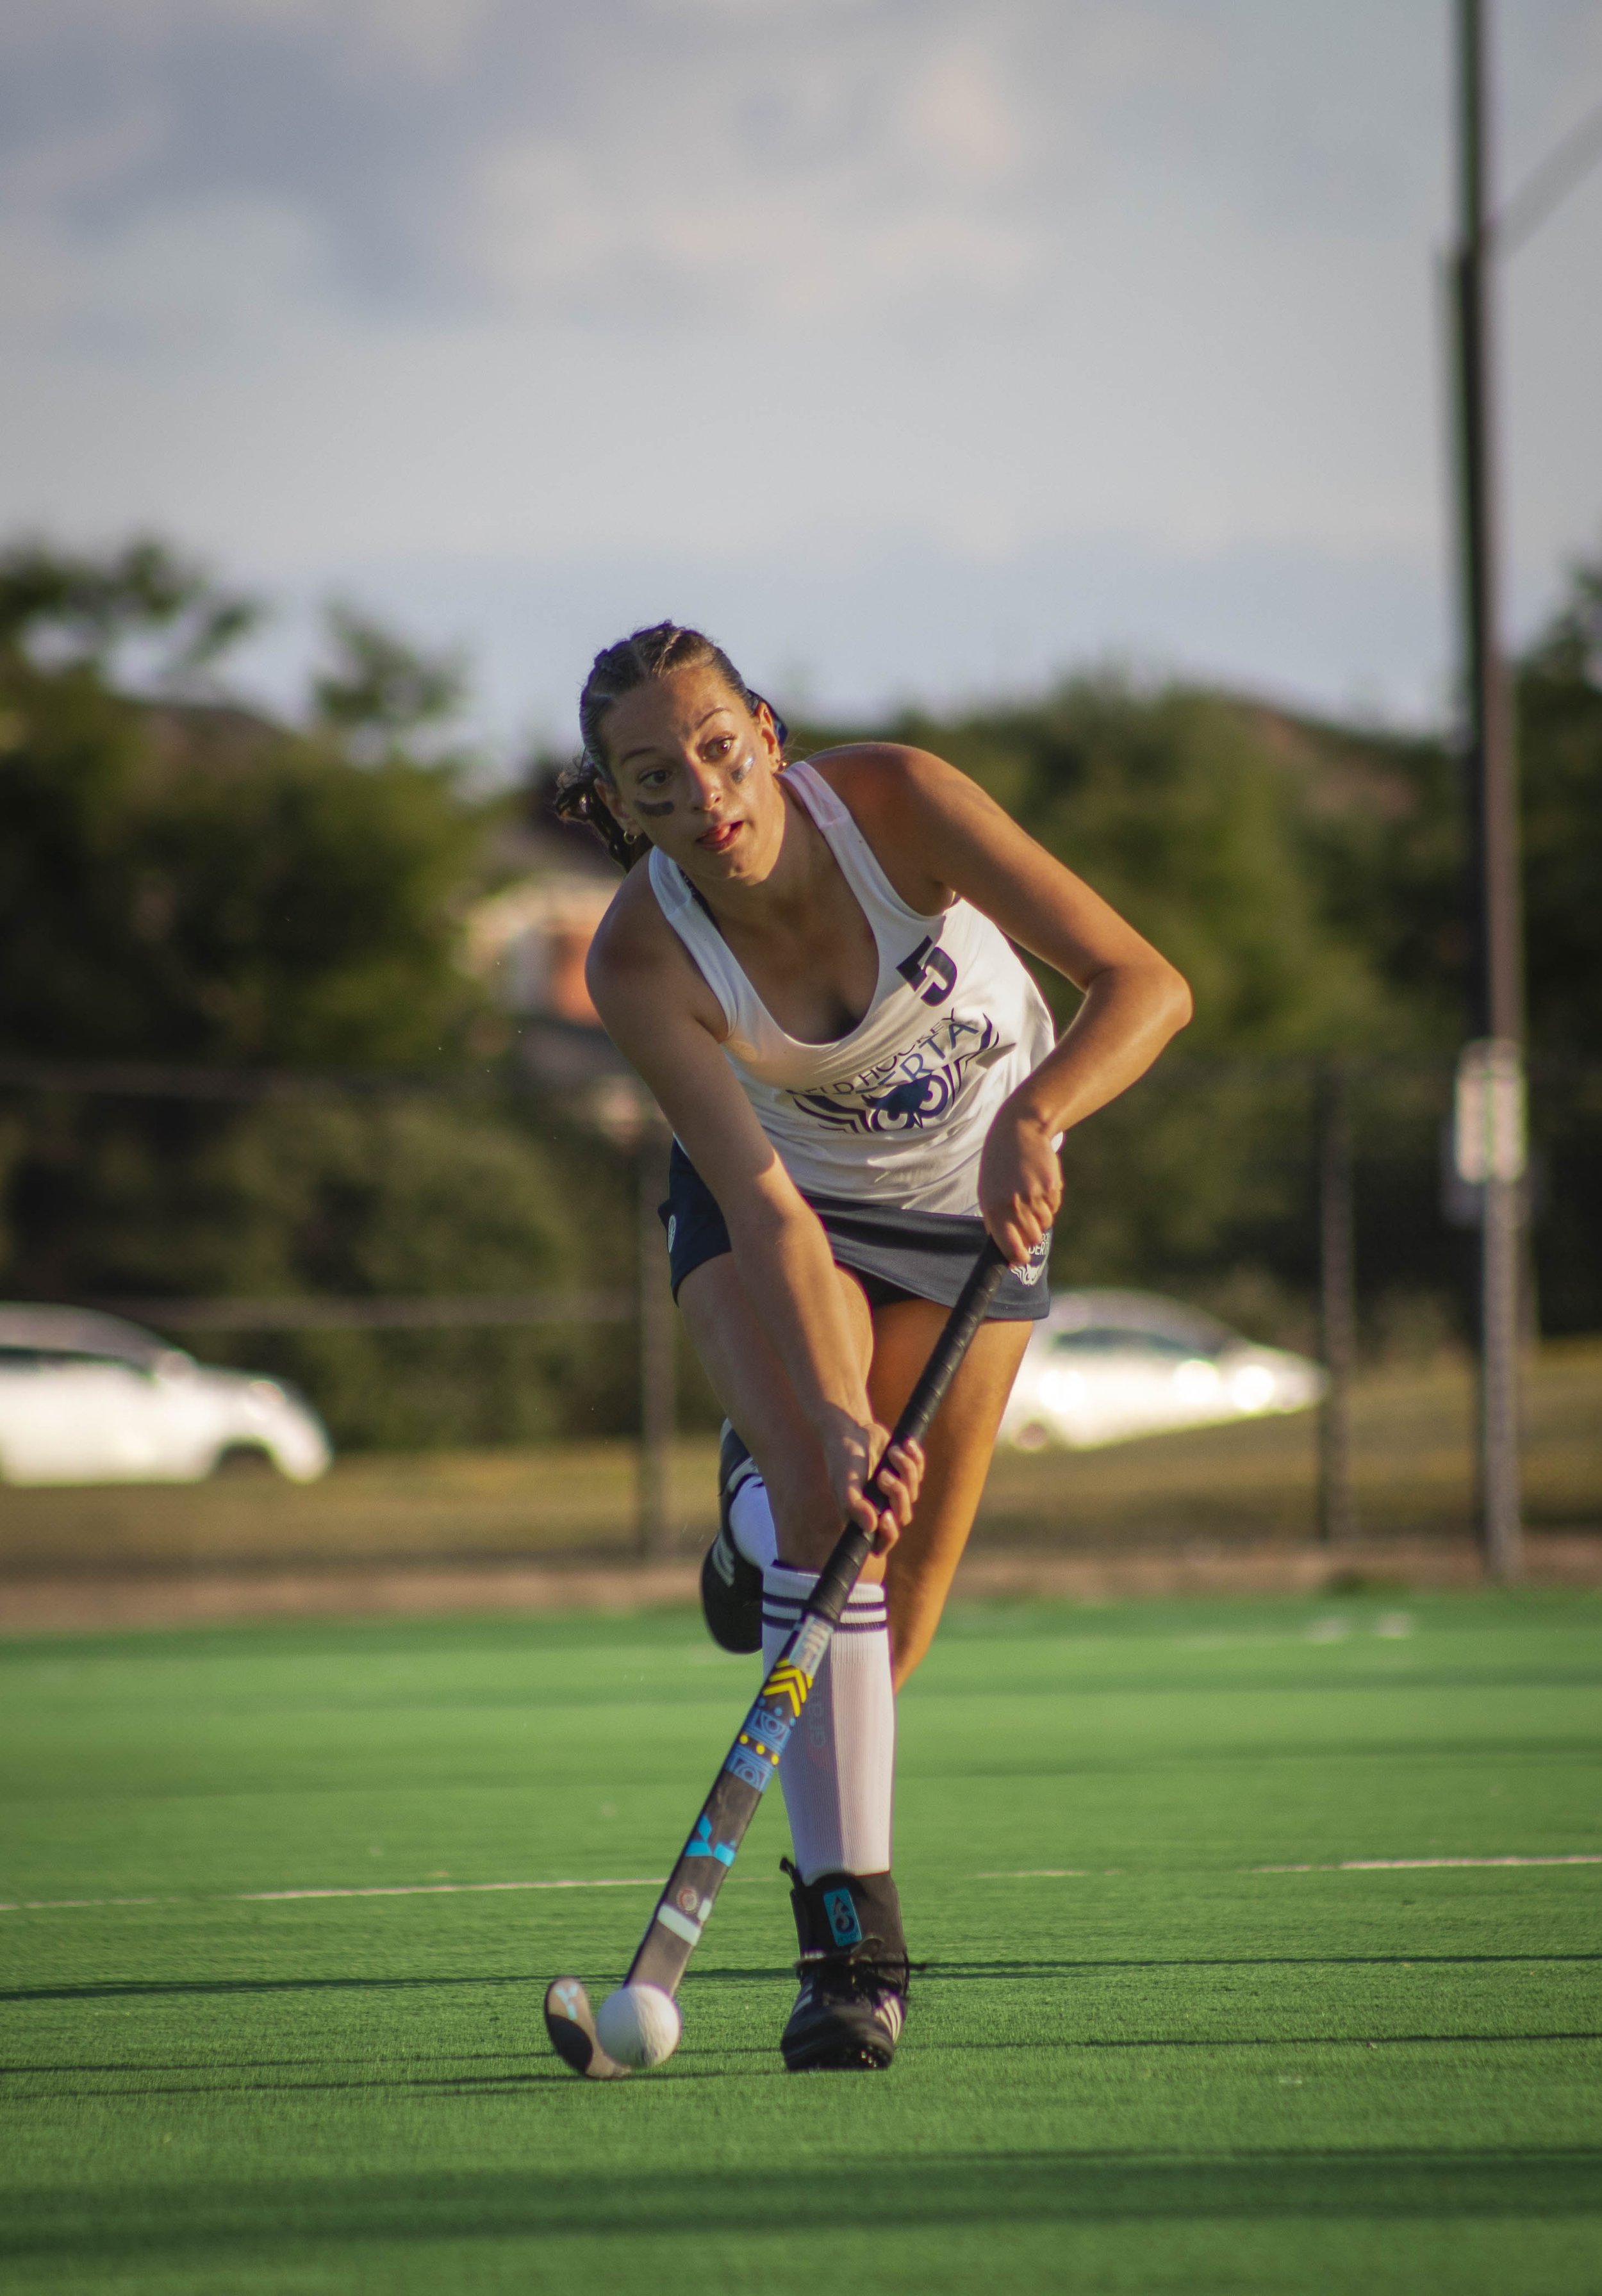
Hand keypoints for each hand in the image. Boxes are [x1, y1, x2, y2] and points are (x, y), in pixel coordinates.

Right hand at [823, 1418, 925, 1553]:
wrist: (850, 1431)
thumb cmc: (842, 1460)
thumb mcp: (845, 1484)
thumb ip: (855, 1507)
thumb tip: (871, 1527)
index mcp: (864, 1517)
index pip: (882, 1543)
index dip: (889, 1534)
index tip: (884, 1516)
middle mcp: (881, 1507)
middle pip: (903, 1516)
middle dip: (897, 1494)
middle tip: (882, 1475)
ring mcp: (895, 1490)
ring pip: (914, 1491)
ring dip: (905, 1469)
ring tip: (891, 1452)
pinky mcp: (905, 1471)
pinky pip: (920, 1470)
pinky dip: (914, 1456)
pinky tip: (904, 1444)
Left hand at [978, 1104, 1062, 1268]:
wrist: (1019, 1131)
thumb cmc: (999, 1166)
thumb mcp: (988, 1192)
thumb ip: (996, 1222)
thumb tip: (1008, 1252)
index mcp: (994, 1208)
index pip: (1010, 1246)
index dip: (1018, 1257)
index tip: (1022, 1259)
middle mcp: (1014, 1204)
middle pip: (1032, 1238)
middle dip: (1032, 1235)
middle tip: (1027, 1221)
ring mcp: (1034, 1195)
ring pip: (1045, 1223)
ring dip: (1041, 1216)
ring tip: (1030, 1195)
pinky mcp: (1051, 1186)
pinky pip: (1054, 1206)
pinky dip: (1049, 1201)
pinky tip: (1039, 1184)